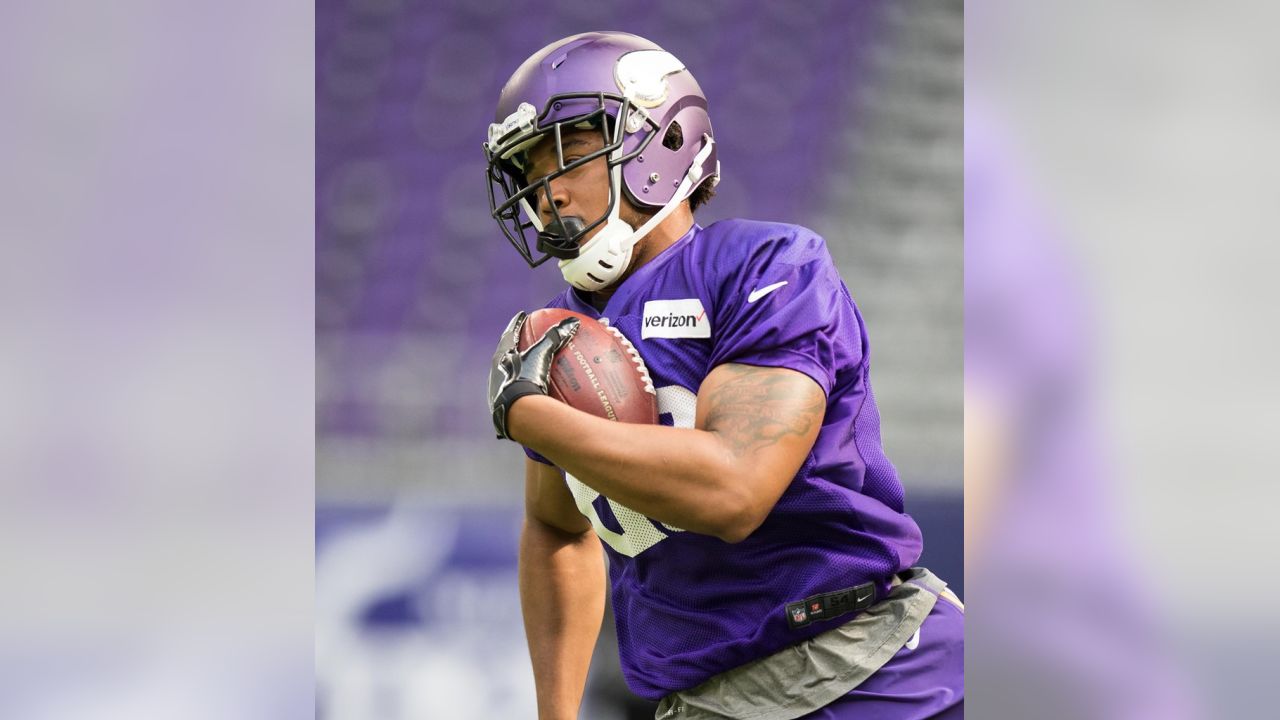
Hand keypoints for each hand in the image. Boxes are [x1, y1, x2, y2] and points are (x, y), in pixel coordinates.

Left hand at [488, 311, 579, 439]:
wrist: (517, 412)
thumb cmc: (527, 379)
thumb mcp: (541, 355)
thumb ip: (555, 337)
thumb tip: (572, 321)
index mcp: (501, 356)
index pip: (509, 334)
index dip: (517, 324)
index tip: (522, 315)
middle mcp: (496, 372)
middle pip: (505, 354)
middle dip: (514, 347)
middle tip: (522, 341)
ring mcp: (497, 391)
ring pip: (506, 375)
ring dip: (515, 369)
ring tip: (526, 368)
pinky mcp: (503, 407)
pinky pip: (513, 394)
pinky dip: (521, 390)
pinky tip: (531, 395)